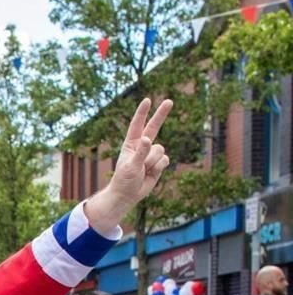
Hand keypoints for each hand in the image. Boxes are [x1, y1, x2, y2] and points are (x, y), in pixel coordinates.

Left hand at [85, 98, 172, 231]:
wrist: (128, 194)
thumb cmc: (124, 179)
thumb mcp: (130, 166)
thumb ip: (140, 153)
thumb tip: (148, 139)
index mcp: (131, 144)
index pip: (137, 125)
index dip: (143, 112)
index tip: (147, 100)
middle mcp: (142, 146)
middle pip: (154, 127)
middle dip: (161, 114)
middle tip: (170, 101)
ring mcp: (151, 154)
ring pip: (160, 150)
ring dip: (153, 161)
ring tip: (143, 170)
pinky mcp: (159, 163)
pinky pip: (165, 160)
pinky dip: (159, 167)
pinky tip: (151, 173)